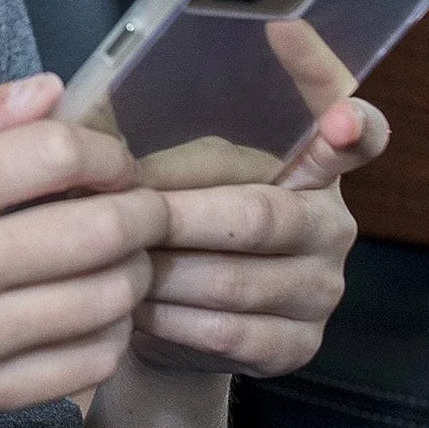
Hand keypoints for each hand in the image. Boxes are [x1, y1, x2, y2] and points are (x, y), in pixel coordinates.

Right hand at [0, 74, 170, 427]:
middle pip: (94, 231)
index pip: (48, 155)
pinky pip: (88, 365)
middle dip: (143, 211)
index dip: (102, 150)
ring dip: (137, 271)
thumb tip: (49, 90)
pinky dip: (114, 332)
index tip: (110, 157)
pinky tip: (100, 309)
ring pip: (103, 301)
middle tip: (145, 205)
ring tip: (128, 255)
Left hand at [129, 96, 389, 376]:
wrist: (171, 323)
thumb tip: (80, 101)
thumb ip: (144, 128)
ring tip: (111, 254)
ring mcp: (319, 290)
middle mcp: (330, 224)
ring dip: (162, 268)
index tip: (316, 80)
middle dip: (180, 214)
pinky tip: (129, 302)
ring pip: (234, 279)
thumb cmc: (166, 219)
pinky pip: (225, 331)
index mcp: (308, 162)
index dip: (332, 98)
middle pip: (260, 215)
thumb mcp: (163, 164)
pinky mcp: (296, 348)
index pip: (348, 125)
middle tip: (123, 207)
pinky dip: (167, 316)